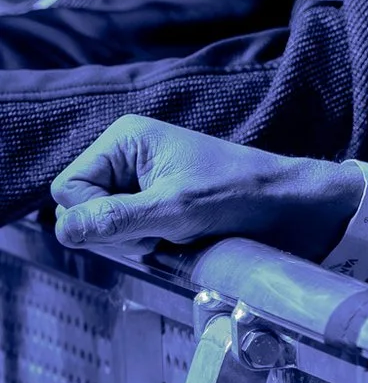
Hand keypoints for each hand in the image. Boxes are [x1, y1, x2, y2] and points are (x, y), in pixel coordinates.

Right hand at [51, 116, 364, 259]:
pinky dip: (142, 244)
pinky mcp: (150, 204)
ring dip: (130, 240)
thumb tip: (65, 228)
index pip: (67, 189)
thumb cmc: (239, 194)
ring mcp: (136, 181)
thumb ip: (116, 219)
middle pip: (78, 209)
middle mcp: (125, 156)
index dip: (94, 216)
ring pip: (98, 227)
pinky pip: (121, 234)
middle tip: (161, 231)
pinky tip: (174, 239)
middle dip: (113, 231)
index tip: (141, 222)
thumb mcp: (175, 208)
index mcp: (124, 138)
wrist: (286, 204)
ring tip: (173, 232)